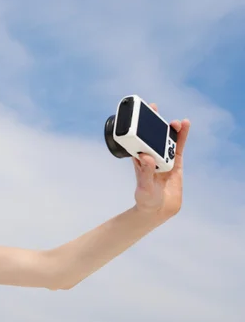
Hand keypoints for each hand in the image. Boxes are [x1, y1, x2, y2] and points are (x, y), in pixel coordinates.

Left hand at [132, 103, 190, 219]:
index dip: (137, 127)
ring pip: (167, 140)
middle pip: (152, 136)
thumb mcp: (144, 187)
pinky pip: (179, 147)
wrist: (158, 210)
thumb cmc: (146, 199)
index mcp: (139, 160)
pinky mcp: (176, 163)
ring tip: (176, 122)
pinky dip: (182, 137)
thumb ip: (145, 173)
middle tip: (154, 110)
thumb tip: (145, 156)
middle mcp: (151, 156)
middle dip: (153, 123)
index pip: (137, 140)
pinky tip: (185, 126)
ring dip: (171, 129)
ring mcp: (164, 158)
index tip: (137, 115)